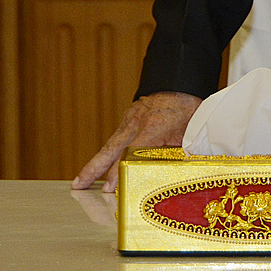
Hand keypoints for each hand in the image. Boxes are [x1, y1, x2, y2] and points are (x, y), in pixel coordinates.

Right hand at [71, 91, 202, 192]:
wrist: (178, 82)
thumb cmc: (187, 108)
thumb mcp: (192, 130)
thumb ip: (185, 151)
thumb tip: (184, 172)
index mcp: (153, 126)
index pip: (132, 152)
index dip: (120, 171)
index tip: (110, 188)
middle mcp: (136, 123)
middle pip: (111, 150)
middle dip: (94, 169)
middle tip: (80, 185)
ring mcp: (129, 121)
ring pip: (109, 146)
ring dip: (93, 165)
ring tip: (79, 182)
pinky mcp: (127, 121)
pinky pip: (114, 141)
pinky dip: (104, 156)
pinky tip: (96, 169)